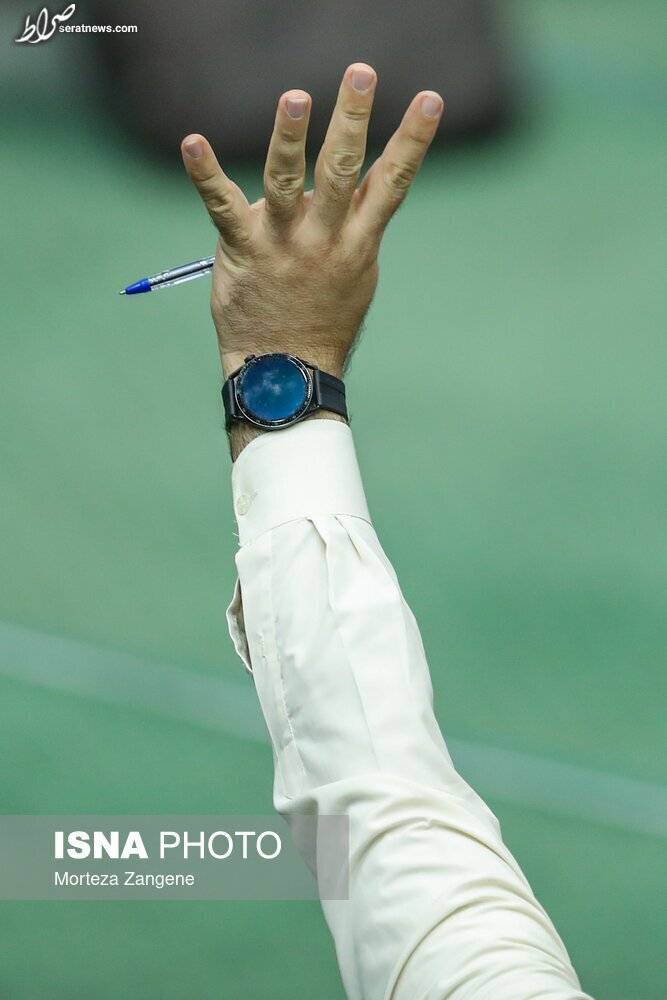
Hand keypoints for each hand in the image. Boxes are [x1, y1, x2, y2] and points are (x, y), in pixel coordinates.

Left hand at [181, 63, 442, 381]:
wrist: (285, 370)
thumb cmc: (321, 319)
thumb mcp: (356, 274)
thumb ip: (357, 225)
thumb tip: (362, 184)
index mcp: (357, 241)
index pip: (392, 182)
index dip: (413, 140)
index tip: (430, 99)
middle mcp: (324, 239)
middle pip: (342, 171)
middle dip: (352, 119)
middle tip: (361, 73)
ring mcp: (283, 245)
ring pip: (287, 182)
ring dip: (290, 137)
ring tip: (296, 97)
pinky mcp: (243, 251)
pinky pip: (222, 207)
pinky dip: (206, 174)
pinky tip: (193, 142)